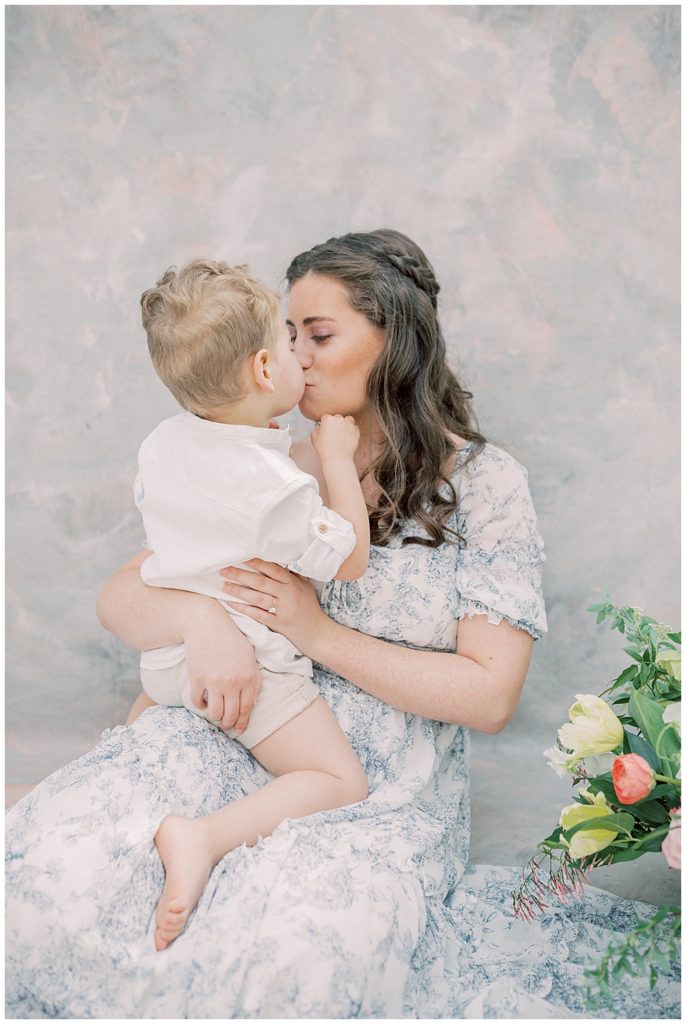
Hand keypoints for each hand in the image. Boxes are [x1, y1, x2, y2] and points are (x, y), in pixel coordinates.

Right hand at [182, 600, 261, 732]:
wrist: (207, 623)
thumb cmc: (230, 639)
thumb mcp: (249, 656)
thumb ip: (254, 679)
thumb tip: (251, 703)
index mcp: (248, 677)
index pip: (246, 709)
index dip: (242, 722)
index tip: (239, 728)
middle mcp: (232, 682)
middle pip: (231, 715)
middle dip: (229, 724)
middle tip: (226, 725)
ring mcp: (214, 681)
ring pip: (215, 713)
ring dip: (215, 717)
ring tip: (215, 714)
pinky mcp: (197, 678)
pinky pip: (197, 702)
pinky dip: (199, 706)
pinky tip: (202, 702)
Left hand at [220, 558, 326, 655]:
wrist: (319, 634)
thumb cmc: (310, 609)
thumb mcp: (306, 588)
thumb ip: (294, 575)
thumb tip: (281, 561)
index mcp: (294, 584)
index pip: (273, 569)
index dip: (257, 563)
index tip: (242, 557)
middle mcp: (288, 595)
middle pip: (261, 582)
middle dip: (241, 575)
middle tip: (224, 570)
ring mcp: (283, 610)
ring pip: (258, 598)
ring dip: (239, 591)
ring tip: (224, 586)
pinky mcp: (279, 624)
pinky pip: (258, 615)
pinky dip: (245, 609)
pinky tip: (232, 604)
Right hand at [310, 414, 359, 462]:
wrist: (338, 458)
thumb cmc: (325, 450)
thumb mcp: (314, 439)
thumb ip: (316, 430)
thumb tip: (319, 428)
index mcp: (328, 419)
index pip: (326, 417)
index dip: (326, 424)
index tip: (326, 429)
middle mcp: (339, 419)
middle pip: (337, 418)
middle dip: (336, 424)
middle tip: (334, 433)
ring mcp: (349, 424)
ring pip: (348, 420)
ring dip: (345, 424)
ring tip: (342, 434)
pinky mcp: (356, 431)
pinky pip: (355, 428)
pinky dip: (352, 431)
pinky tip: (348, 438)